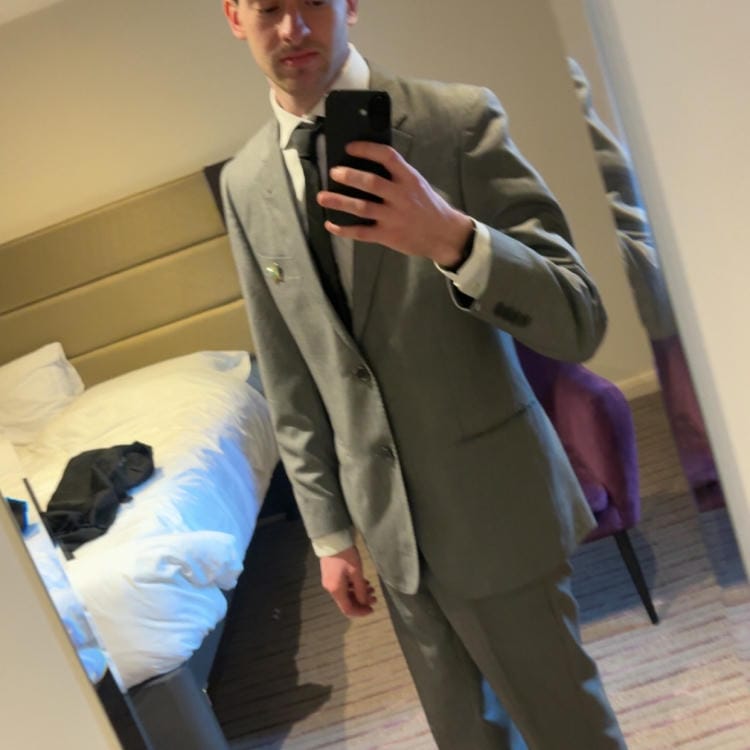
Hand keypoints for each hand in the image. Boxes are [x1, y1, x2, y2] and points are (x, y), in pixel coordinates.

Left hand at [317, 142, 472, 266]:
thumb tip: (367, 163)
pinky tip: (331, 224)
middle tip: (333, 172)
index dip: (366, 149)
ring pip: (362, 208)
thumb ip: (397, 175)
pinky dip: (344, 229)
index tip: (349, 147)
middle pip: (371, 182)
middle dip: (350, 176)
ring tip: (322, 197)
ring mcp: (393, 217)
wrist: (443, 234)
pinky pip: (362, 232)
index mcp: (409, 179)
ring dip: (339, 201)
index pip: (387, 157)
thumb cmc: (427, 206)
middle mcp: (400, 196)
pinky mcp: (388, 236)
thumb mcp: (417, 184)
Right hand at [320, 545, 376, 617]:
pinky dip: (353, 586)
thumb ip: (361, 590)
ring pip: (345, 593)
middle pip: (347, 602)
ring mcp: (329, 581)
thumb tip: (364, 603)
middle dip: (362, 601)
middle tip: (374, 597)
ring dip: (358, 592)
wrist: (332, 540)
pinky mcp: (330, 574)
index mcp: (336, 590)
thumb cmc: (346, 556)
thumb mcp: (356, 573)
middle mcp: (331, 588)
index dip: (360, 612)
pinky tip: (362, 581)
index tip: (372, 609)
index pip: (348, 609)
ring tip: (371, 587)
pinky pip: (342, 586)